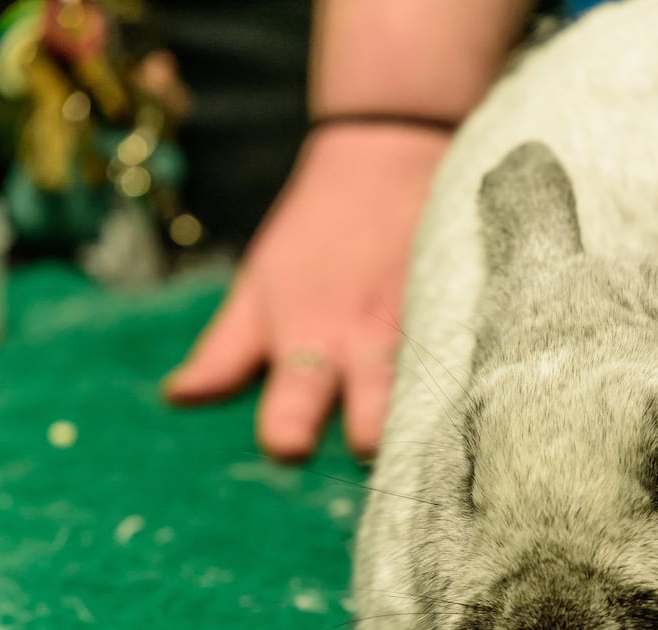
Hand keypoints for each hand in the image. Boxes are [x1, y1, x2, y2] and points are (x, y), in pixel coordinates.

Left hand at [163, 122, 450, 460]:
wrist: (388, 155)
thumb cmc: (317, 233)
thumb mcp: (260, 288)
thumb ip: (224, 354)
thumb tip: (177, 400)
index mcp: (305, 346)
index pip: (289, 424)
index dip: (289, 441)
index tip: (294, 446)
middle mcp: (364, 350)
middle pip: (369, 433)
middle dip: (370, 446)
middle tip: (370, 439)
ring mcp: (422, 339)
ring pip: (427, 411)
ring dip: (426, 430)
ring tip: (430, 434)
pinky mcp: (470, 319)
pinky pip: (476, 374)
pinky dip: (474, 391)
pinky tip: (479, 395)